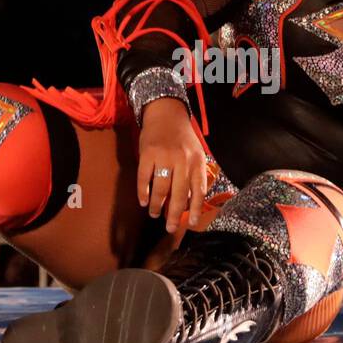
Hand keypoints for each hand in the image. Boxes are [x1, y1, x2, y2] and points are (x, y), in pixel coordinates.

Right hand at [136, 97, 206, 233]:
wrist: (166, 114)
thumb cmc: (182, 138)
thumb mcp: (196, 153)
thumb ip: (195, 175)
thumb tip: (191, 203)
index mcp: (197, 162)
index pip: (199, 191)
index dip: (196, 209)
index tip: (191, 223)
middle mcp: (182, 161)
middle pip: (179, 195)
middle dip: (174, 215)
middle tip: (170, 228)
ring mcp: (164, 157)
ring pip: (161, 189)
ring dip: (157, 205)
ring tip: (154, 214)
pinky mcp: (147, 154)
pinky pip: (144, 178)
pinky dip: (143, 192)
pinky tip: (143, 201)